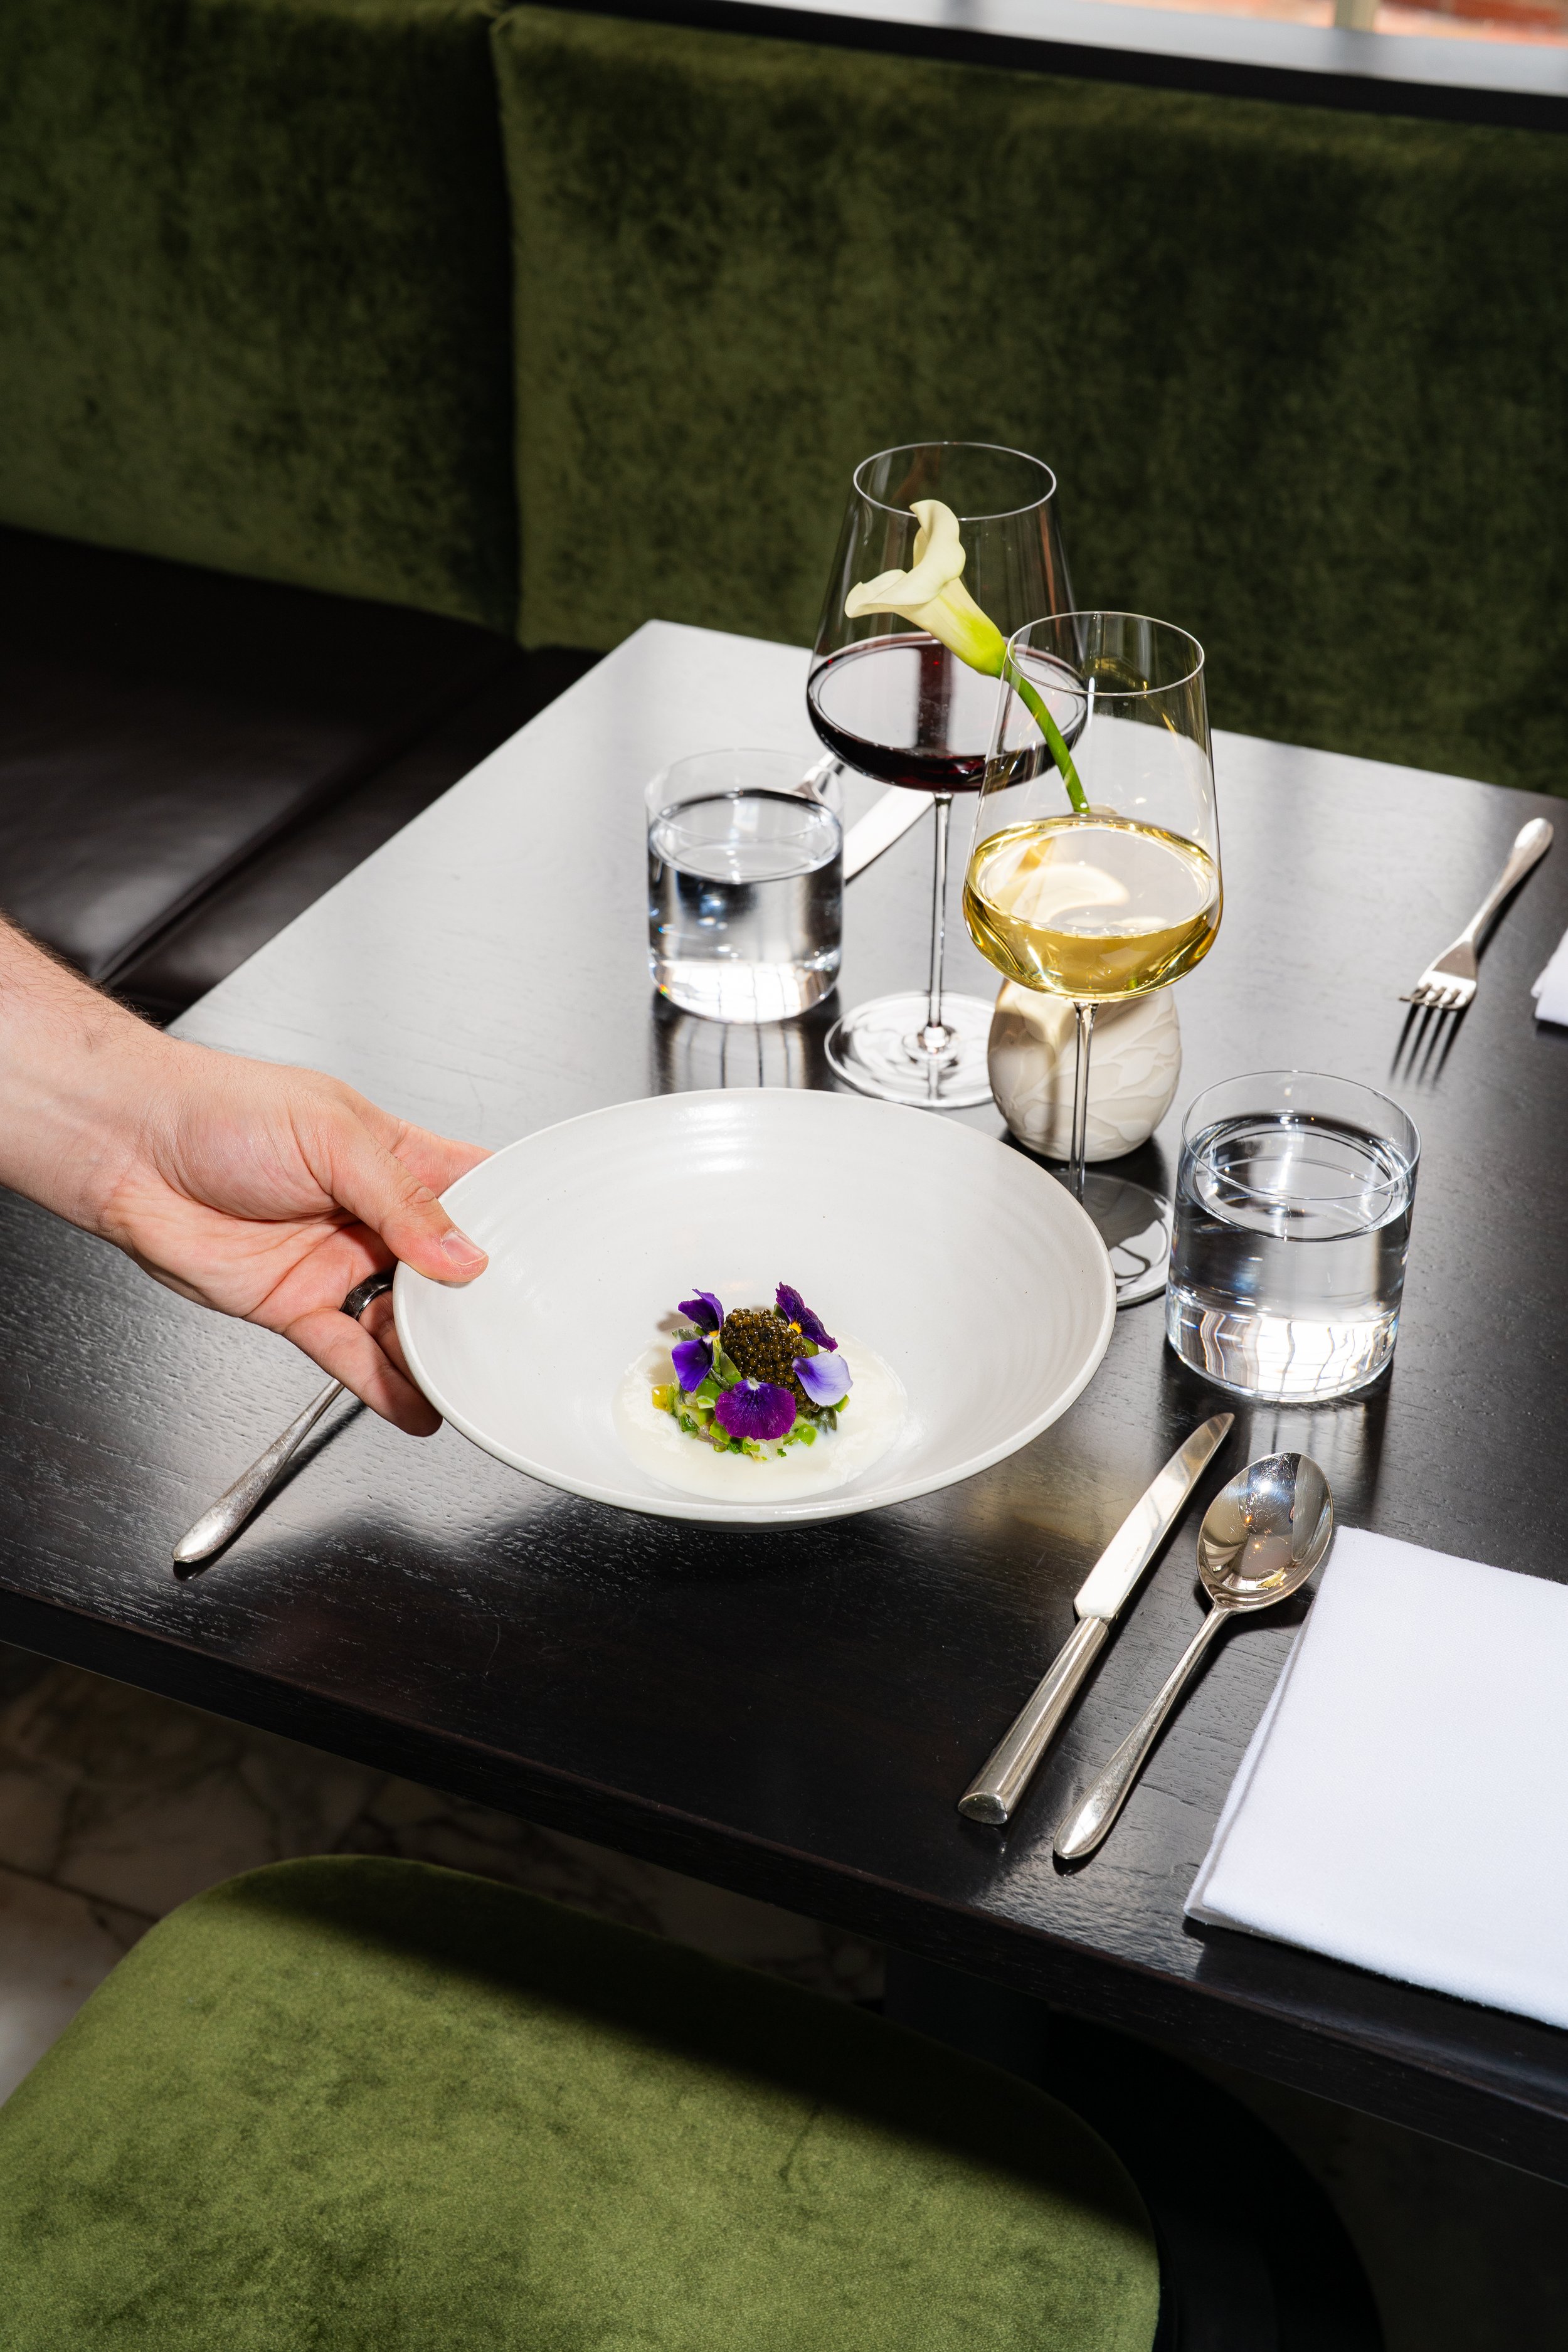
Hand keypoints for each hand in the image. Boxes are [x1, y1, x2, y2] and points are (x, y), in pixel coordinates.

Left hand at [91, 1040, 489, 1434]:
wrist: (130, 1149)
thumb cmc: (219, 1110)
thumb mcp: (331, 1135)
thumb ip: (401, 1199)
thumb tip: (461, 1252)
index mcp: (393, 1157)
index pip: (472, 1190)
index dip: (510, 1221)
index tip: (546, 1255)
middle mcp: (371, 1215)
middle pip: (445, 1270)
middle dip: (476, 1301)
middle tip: (508, 1330)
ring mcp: (335, 1263)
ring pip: (401, 1319)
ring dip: (433, 1351)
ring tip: (466, 1379)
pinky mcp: (295, 1306)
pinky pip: (349, 1353)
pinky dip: (382, 1383)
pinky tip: (415, 1403)